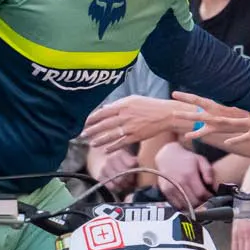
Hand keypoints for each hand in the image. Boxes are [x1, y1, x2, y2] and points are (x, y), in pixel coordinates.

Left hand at [81, 94, 197, 150]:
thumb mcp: (133, 99)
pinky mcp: (136, 136)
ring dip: (100, 140)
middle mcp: (125, 116)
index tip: (85, 122)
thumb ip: (118, 103)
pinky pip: (122, 143)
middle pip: (104, 125)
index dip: (92, 118)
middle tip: (83, 135)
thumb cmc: (150, 105)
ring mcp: (130, 127)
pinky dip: (113, 147)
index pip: (103, 112)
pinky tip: (106, 150)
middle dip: (92, 130)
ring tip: (92, 144)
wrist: (166, 114)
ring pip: (111, 135)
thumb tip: (105, 107)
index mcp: (123, 105)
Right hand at [151, 140, 213, 207]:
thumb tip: (211, 184)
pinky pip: (177, 205)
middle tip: (204, 199)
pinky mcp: (166, 191)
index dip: (208, 197)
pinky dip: (184, 205)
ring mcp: (171, 188)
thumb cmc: (186, 158)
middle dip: (201, 202)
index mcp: (189, 174)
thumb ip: (208, 171)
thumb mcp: (200, 159)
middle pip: (194, 202)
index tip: (210, 195)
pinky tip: (187, 200)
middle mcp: (180, 182)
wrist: (167, 156)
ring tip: (196, 199)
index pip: (201, 194)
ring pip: (185, 205)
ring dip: (193, 205)